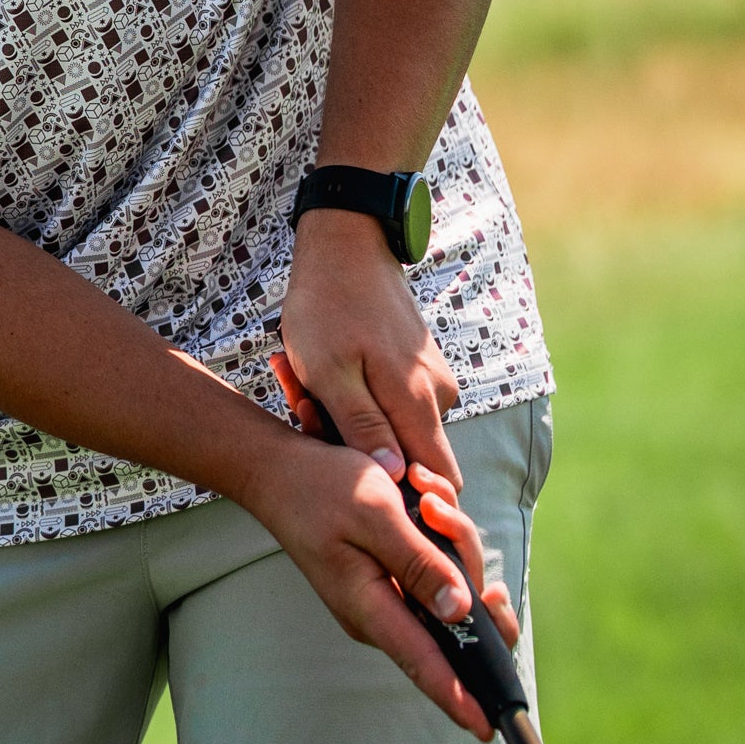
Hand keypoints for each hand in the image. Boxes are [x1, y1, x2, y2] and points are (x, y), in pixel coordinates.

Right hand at [267, 346, 520, 736]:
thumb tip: (460, 608)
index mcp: (370, 607)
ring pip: (453, 587)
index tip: (489, 730)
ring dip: (453, 538)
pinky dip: (442, 536)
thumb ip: (418, 562)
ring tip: (424, 493)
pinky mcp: (390, 580)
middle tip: (439, 511)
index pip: (423, 664)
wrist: (279, 472)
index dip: (459, 698)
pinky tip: (423, 500)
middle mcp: (379, 614)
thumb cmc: (320, 488)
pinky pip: (437, 570)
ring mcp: (385, 598)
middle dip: (469, 562)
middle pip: (455, 619)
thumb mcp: (375, 513)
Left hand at [281, 209, 462, 486]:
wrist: (347, 246)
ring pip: (399, 429)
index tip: (354, 479)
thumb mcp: (328, 371)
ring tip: (304, 389)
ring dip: (352, 424)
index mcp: (419, 401)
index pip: (440, 480)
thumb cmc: (328, 306)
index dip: (407, 497)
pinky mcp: (421, 368)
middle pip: (414, 458)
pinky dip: (359, 401)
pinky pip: (395, 404)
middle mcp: (439, 396)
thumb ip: (362, 426)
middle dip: (363, 456)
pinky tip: (321, 376)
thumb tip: (394, 478)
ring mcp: (433, 380)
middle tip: (308, 417)